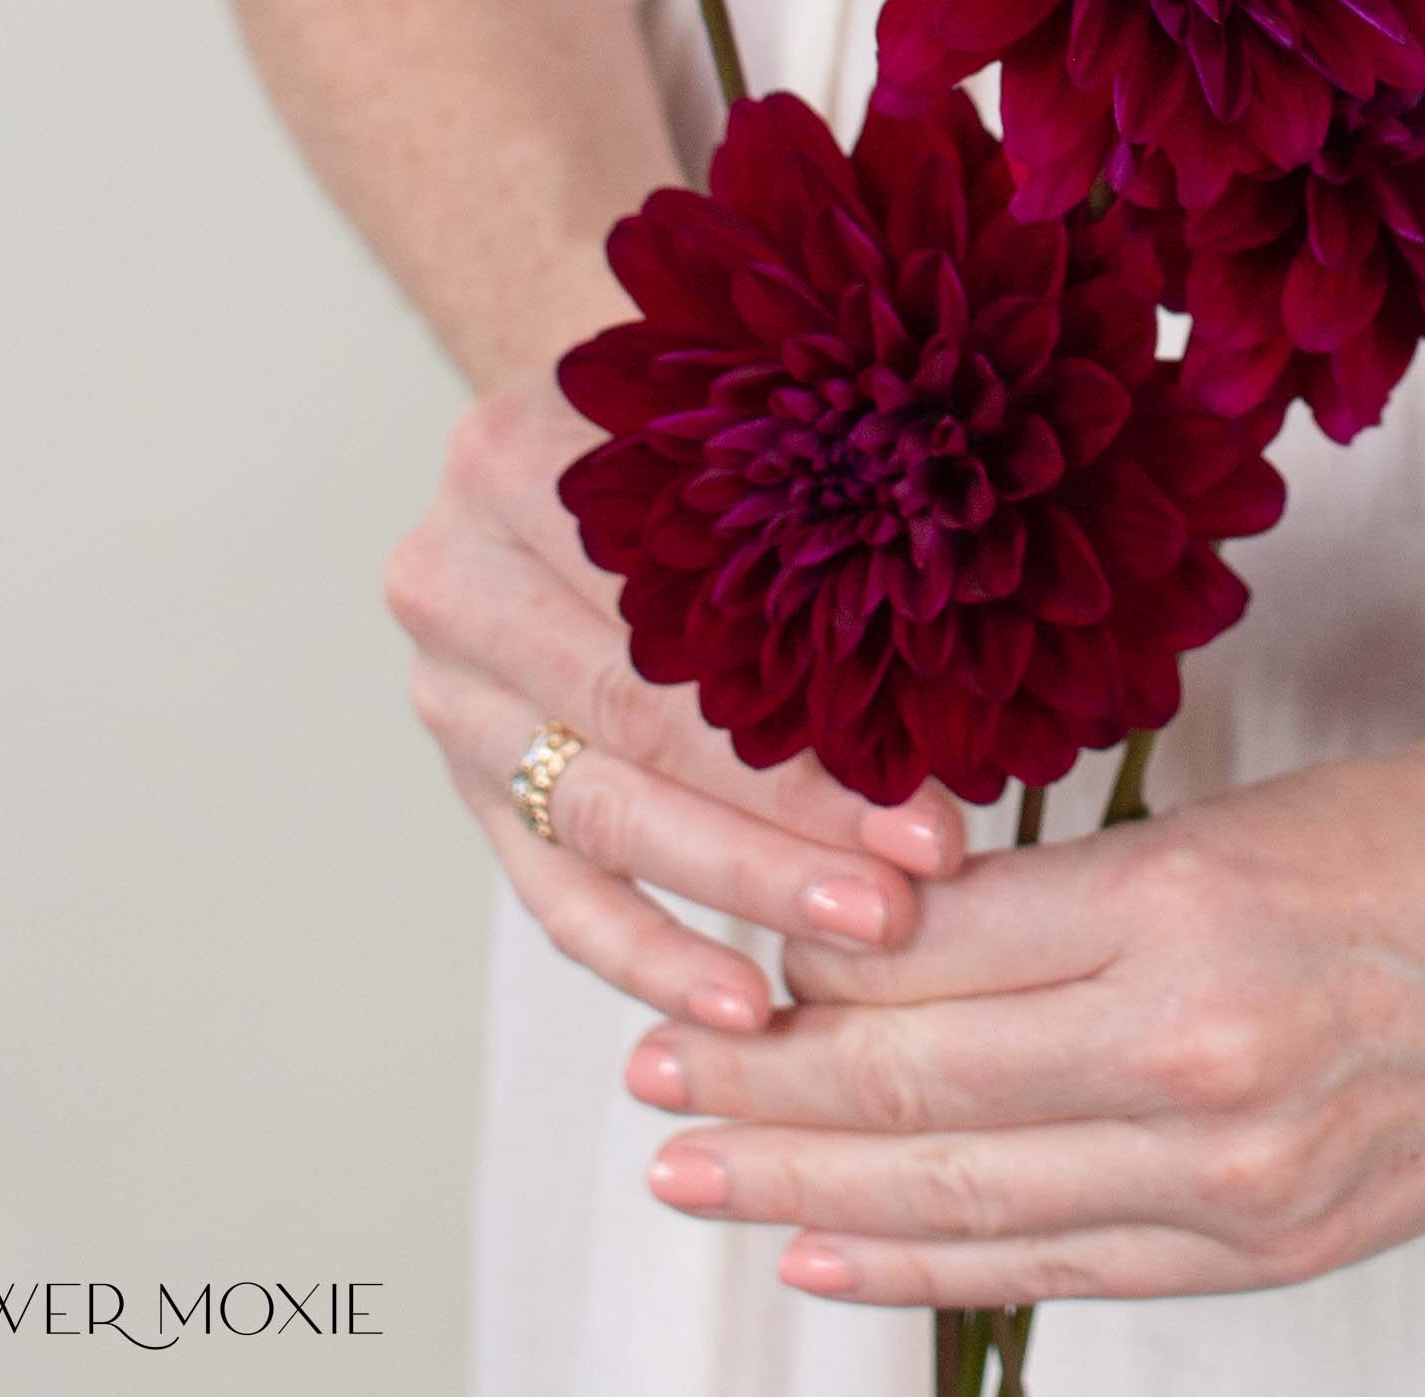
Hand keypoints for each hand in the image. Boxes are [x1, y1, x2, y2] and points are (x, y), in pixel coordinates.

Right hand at [383, 376, 967, 1030]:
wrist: (576, 420)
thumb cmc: (706, 416)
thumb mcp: (739, 418)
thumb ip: (802, 498)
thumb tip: (973, 646)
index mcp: (511, 463)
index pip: (672, 626)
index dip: (805, 726)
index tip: (930, 802)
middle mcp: (454, 578)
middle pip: (634, 730)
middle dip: (781, 828)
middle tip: (904, 898)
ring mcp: (451, 690)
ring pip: (598, 819)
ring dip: (736, 893)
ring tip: (856, 944)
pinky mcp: (471, 776)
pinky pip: (555, 888)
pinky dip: (650, 954)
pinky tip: (744, 1009)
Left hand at [622, 732, 1424, 1304]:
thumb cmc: (1410, 840)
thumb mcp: (1222, 823)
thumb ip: (1056, 903)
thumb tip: (881, 940)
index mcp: (1177, 910)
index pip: (926, 954)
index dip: (802, 962)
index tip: (720, 956)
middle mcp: (1192, 1057)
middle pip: (914, 1087)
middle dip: (759, 1087)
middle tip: (650, 1078)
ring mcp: (1231, 1178)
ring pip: (961, 1198)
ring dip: (805, 1192)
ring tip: (691, 1169)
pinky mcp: (1266, 1252)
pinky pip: (1056, 1272)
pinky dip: (927, 1272)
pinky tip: (827, 1262)